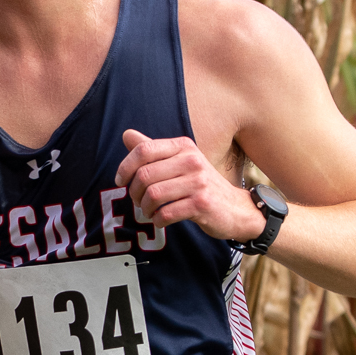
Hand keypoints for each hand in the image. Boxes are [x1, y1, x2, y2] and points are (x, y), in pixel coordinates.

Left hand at [115, 130, 263, 241]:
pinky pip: (166, 213)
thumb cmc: (201, 185)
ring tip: (149, 212)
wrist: (235, 208)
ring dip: (145, 209)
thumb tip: (126, 134)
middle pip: (145, 175)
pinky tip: (161, 220)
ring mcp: (198, 182)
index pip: (144, 150)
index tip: (120, 180)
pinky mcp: (202, 204)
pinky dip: (158, 220)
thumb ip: (153, 150)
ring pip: (153, 195)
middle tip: (138, 202)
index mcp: (183, 147)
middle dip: (135, 193)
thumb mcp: (180, 162)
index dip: (125, 166)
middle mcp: (191, 160)